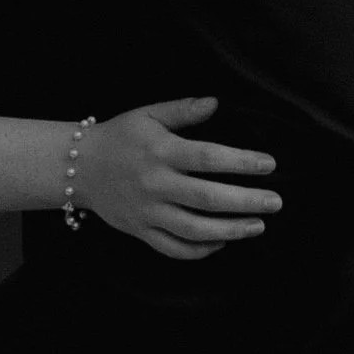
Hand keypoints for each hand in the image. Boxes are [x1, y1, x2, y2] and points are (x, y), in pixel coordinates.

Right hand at [73, 96, 279, 259]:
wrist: (77, 167)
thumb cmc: (119, 136)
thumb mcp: (148, 114)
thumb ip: (183, 110)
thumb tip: (216, 103)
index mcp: (160, 151)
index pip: (208, 158)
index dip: (242, 162)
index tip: (269, 165)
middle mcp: (155, 184)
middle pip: (208, 198)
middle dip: (246, 201)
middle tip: (275, 202)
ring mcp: (148, 212)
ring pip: (195, 229)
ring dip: (231, 230)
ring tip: (258, 225)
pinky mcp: (141, 232)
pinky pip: (175, 248)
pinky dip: (201, 250)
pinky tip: (222, 241)